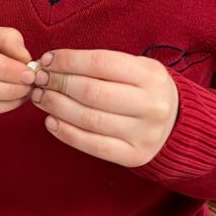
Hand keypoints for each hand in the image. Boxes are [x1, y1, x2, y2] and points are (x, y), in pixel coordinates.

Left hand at [30, 49, 178, 165]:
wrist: (176, 123)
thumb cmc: (144, 89)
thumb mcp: (135, 68)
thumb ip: (99, 65)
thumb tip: (52, 63)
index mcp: (151, 76)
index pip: (101, 64)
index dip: (68, 61)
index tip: (47, 60)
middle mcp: (151, 105)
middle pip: (92, 92)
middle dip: (58, 83)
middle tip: (39, 79)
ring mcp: (144, 133)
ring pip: (89, 119)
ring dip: (56, 107)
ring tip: (40, 98)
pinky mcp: (133, 155)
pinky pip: (92, 145)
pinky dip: (66, 133)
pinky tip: (51, 121)